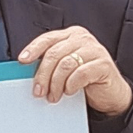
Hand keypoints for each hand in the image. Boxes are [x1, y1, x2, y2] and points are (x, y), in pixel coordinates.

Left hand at [18, 26, 132, 115]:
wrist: (110, 93)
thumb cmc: (83, 80)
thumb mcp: (63, 69)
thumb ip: (50, 65)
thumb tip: (27, 73)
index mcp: (71, 36)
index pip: (48, 39)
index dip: (33, 49)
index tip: (22, 61)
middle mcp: (83, 39)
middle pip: (53, 54)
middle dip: (42, 75)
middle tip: (38, 92)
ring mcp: (95, 50)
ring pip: (65, 64)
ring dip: (55, 84)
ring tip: (54, 96)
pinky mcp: (103, 64)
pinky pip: (80, 74)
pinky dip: (71, 85)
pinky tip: (70, 91)